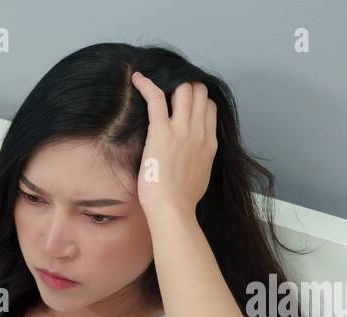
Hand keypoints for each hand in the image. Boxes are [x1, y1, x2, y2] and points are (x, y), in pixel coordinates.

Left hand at [129, 71, 217, 218]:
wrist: (173, 209)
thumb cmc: (182, 201)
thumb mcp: (201, 177)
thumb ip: (200, 161)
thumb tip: (194, 160)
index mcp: (209, 143)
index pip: (209, 107)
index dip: (198, 100)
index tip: (184, 103)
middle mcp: (199, 131)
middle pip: (199, 93)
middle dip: (187, 87)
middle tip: (169, 91)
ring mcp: (181, 130)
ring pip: (184, 89)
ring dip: (171, 84)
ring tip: (157, 87)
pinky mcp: (161, 132)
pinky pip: (156, 97)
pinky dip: (146, 84)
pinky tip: (137, 78)